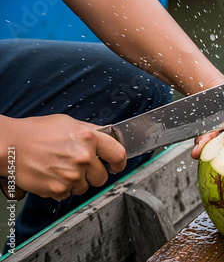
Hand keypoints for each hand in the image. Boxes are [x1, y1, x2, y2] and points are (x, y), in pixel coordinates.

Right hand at [6, 114, 125, 199]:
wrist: (10, 145)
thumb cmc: (36, 132)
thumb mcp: (69, 123)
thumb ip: (92, 132)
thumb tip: (107, 137)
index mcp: (89, 138)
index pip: (118, 154)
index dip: (119, 162)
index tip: (116, 166)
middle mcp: (83, 157)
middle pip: (102, 176)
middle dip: (94, 173)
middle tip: (79, 166)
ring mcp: (72, 175)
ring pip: (85, 187)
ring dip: (77, 181)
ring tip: (60, 168)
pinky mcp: (59, 189)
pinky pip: (69, 194)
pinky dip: (62, 188)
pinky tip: (52, 175)